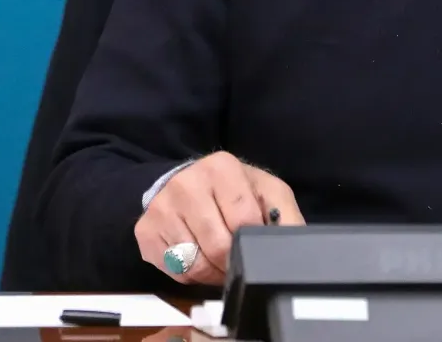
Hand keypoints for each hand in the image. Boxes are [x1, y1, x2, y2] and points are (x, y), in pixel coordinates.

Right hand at [134, 151, 304, 285]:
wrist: (192, 183)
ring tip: (218, 256)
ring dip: (212, 271)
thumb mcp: (268, 194)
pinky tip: (197, 254)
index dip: (252, 243)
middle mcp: (186, 182)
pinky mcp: (145, 229)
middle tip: (237, 258)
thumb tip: (296, 252)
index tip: (254, 244)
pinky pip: (174, 271)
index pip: (243, 222)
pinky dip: (191, 274)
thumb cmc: (236, 191)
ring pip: (194, 263)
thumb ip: (286, 218)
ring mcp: (162, 206)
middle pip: (217, 247)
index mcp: (221, 168)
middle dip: (232, 262)